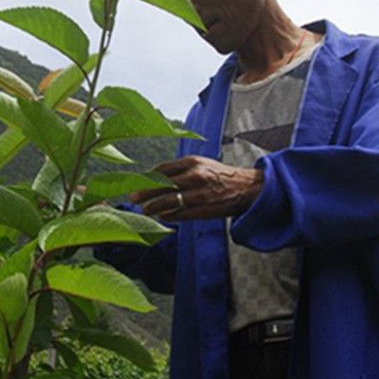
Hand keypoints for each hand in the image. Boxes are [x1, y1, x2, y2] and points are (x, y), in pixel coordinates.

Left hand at [129, 155, 264, 220]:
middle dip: (145, 192)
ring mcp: (200, 193)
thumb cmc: (220, 176)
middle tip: (133, 197)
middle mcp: (195, 176)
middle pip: (163, 184)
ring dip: (154, 206)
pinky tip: (161, 216)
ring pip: (171, 200)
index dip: (147, 177)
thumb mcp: (202, 165)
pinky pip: (182, 213)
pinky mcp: (205, 208)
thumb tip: (156, 177)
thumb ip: (180, 169)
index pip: (163, 169)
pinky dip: (170, 215)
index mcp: (193, 162)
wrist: (246, 188)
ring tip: (144, 209)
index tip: (136, 182)